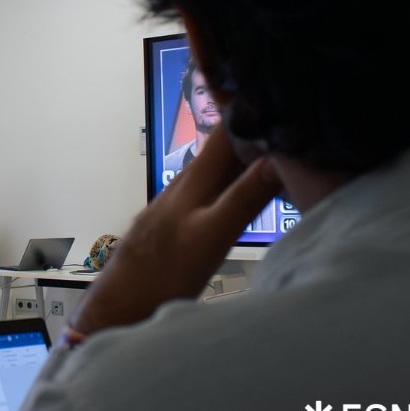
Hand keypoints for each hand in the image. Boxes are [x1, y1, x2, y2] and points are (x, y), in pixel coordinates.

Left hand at [67, 126, 280, 337]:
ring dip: (242, 162)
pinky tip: (242, 198)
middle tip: (292, 128)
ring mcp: (174, 209)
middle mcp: (181, 189)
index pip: (224, 133)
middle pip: (220, 152)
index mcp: (192, 184)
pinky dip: (230, 187)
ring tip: (280, 157)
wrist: (117, 311)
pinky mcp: (172, 230)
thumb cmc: (162, 278)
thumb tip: (280, 159)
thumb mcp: (211, 238)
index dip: (249, 113)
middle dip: (252, 136)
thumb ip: (244, 198)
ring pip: (214, 174)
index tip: (283, 99)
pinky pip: (207, 195)